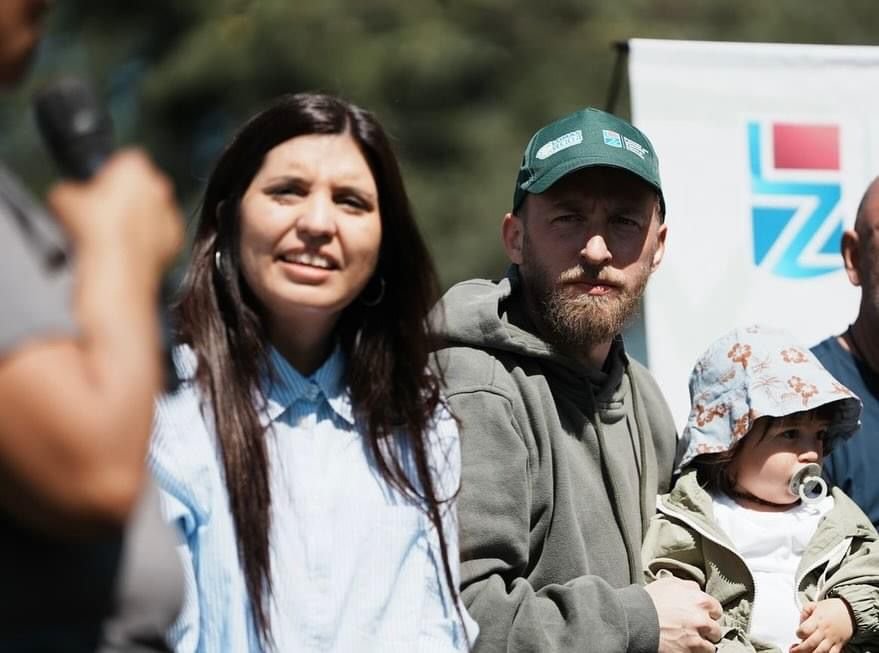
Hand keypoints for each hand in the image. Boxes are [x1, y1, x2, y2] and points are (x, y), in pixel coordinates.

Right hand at [47, 149, 182, 280]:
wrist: (117, 265)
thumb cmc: (96, 230)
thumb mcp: (62, 198)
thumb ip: (67, 189)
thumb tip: (64, 195)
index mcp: (134, 166)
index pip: (124, 160)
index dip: (110, 174)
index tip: (100, 187)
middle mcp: (158, 185)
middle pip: (142, 185)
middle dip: (127, 196)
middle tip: (105, 212)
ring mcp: (170, 211)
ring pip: (154, 210)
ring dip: (139, 218)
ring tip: (115, 234)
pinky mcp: (176, 237)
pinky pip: (162, 234)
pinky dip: (149, 240)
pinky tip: (129, 248)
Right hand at [645, 576, 722, 652]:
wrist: (636, 619)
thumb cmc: (649, 601)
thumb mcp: (668, 584)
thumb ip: (687, 586)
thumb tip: (695, 589)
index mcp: (699, 599)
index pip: (716, 608)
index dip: (708, 613)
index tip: (702, 615)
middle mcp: (701, 618)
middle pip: (715, 627)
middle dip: (707, 628)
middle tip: (695, 628)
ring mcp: (697, 635)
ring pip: (711, 643)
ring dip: (703, 642)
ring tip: (691, 639)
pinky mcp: (691, 649)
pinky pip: (704, 652)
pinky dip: (697, 651)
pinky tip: (687, 646)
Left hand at [790, 599, 852, 652]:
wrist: (850, 612)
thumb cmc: (832, 608)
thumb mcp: (815, 605)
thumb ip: (805, 612)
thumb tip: (800, 621)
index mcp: (817, 620)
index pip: (805, 629)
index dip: (799, 633)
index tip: (798, 633)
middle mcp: (824, 631)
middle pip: (811, 643)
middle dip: (801, 649)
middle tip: (793, 650)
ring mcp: (832, 639)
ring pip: (821, 651)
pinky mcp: (839, 645)